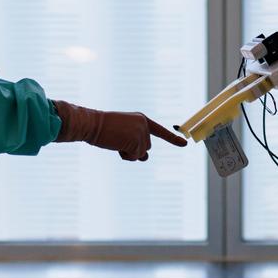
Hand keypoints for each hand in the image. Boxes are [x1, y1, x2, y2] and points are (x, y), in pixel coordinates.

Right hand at [52, 100, 188, 161]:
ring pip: (141, 154)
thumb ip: (136, 143)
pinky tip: (116, 145)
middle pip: (146, 147)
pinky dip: (125, 155)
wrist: (92, 123)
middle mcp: (145, 125)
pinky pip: (134, 157)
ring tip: (115, 141)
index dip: (172, 138)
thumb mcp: (122, 133)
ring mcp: (142, 134)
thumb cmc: (102, 127)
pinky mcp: (136, 142)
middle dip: (132, 149)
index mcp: (141, 119)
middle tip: (117, 140)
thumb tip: (145, 157)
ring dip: (128, 153)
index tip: (185, 144)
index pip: (160, 131)